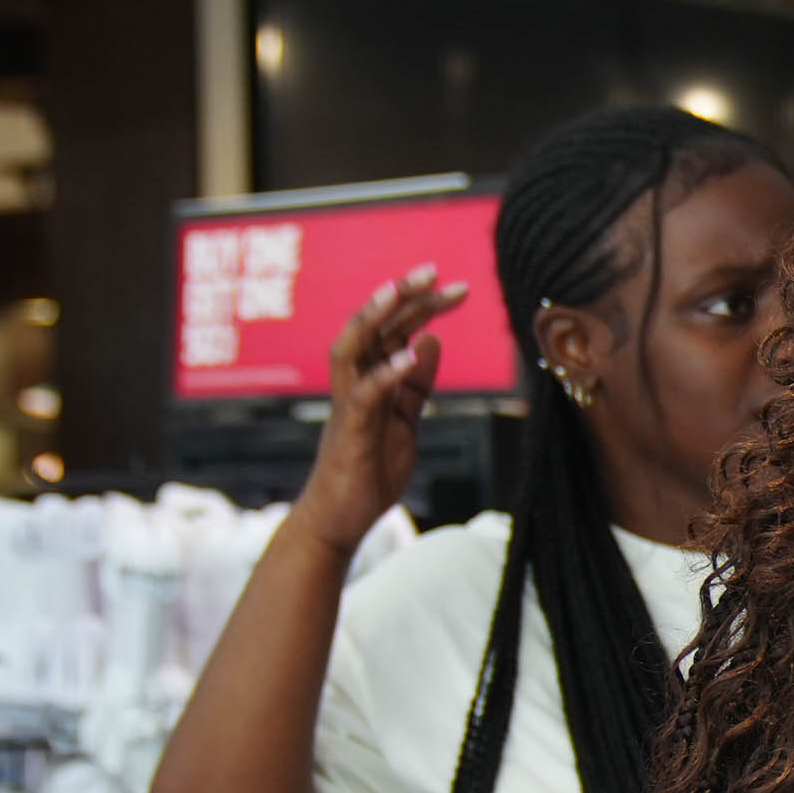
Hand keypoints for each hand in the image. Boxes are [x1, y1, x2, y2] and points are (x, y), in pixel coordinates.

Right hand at [292, 264, 465, 554]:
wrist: (338, 521)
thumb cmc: (369, 470)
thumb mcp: (405, 420)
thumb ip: (415, 384)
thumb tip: (429, 340)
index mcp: (370, 380)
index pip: (393, 331)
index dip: (421, 306)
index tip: (455, 287)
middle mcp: (354, 385)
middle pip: (372, 329)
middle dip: (401, 297)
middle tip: (433, 270)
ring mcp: (348, 407)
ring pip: (352, 349)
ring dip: (375, 318)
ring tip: (401, 292)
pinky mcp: (350, 434)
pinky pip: (364, 396)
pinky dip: (387, 373)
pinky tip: (411, 355)